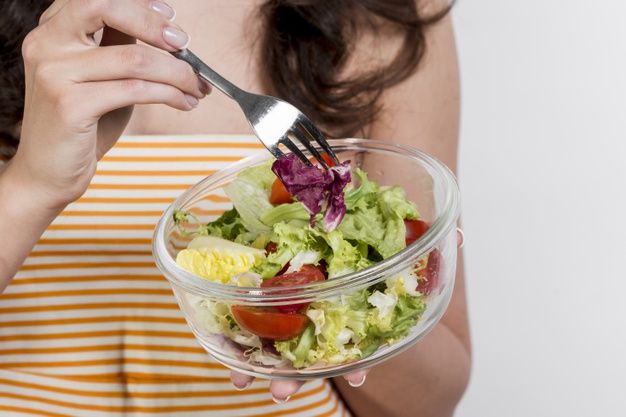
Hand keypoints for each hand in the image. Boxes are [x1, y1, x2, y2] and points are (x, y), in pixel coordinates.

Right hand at [14, 0, 208, 209]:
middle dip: (156, 26)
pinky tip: (184, 103)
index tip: (171, 18)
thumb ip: (121, 49)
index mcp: (53, 30)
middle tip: (185, 45)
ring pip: (135, 58)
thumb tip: (170, 33)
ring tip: (197, 88)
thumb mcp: (101, 78)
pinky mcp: (70, 105)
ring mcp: (55, 73)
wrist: (48, 172)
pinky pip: (136, 90)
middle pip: (108, 8)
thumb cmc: (82, 125)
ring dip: (178, 73)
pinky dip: (170, 95)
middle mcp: (47, 43)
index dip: (140, 5)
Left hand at [228, 229, 464, 401]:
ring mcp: (281, 303)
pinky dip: (229, 337)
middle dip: (295, 373)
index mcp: (340, 301)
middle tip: (284, 391)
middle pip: (302, 348)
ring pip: (268, 342)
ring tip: (245, 382)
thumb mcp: (380, 229)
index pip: (348, 338)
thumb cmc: (349, 225)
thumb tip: (460, 237)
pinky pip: (239, 317)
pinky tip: (226, 356)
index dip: (352, 362)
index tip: (354, 381)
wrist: (306, 199)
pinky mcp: (252, 289)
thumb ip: (416, 238)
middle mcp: (311, 308)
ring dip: (256, 365)